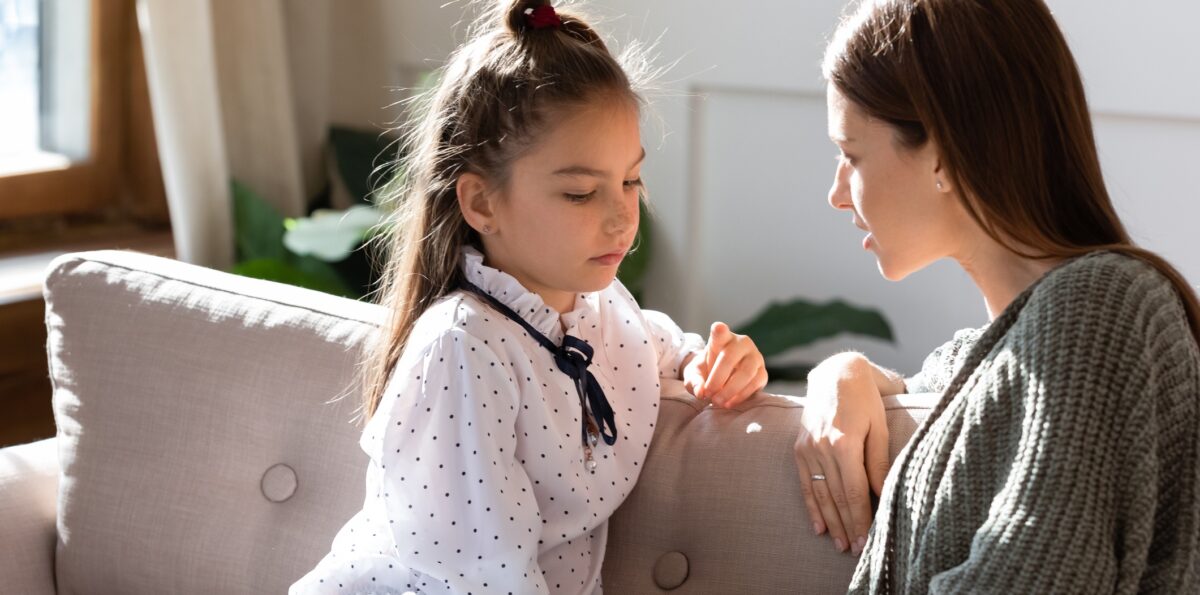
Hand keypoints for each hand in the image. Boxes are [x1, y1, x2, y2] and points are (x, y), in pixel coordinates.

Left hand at [682, 322, 766, 407]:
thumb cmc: (707, 371)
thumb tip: (701, 393)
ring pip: (746, 372)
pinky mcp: (763, 372)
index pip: (720, 331)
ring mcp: (755, 356)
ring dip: (730, 390)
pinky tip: (729, 403)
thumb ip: (694, 382)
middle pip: (730, 357)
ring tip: (717, 402)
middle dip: (718, 379)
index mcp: (722, 338)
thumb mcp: (695, 375)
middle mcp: (741, 343)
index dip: (720, 330)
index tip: (719, 328)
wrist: (722, 379)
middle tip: (708, 394)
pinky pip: (755, 383)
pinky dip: (741, 395)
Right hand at [793, 353, 889, 555]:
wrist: (835, 375)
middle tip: (856, 550)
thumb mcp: (879, 428)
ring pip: (819, 494)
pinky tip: (818, 526)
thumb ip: (879, 463)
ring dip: (830, 522)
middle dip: (847, 526)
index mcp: (844, 443)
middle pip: (836, 497)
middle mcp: (821, 447)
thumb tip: (883, 495)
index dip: (860, 518)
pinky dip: (811, 506)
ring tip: (841, 544)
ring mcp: (807, 448)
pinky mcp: (799, 447)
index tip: (868, 540)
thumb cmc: (865, 400)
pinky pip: (804, 483)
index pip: (853, 491)